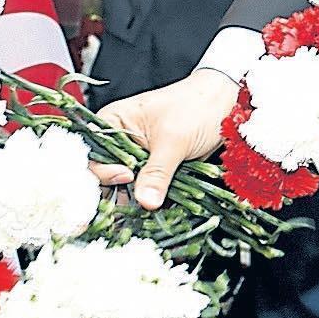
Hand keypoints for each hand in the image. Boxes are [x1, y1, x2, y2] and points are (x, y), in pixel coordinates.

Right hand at [98, 68, 237, 209]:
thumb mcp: (174, 140)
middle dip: (118, 194)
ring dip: (136, 201)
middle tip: (130, 208)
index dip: (103, 171)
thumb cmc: (197, 107)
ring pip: (125, 187)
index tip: (126, 177)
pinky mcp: (153, 169)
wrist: (226, 103)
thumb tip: (145, 202)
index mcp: (113, 122)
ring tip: (144, 214)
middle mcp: (119, 141)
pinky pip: (145, 189)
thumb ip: (157, 172)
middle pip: (105, 176)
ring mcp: (136, 156)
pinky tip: (157, 209)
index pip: (93, 155)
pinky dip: (151, 199)